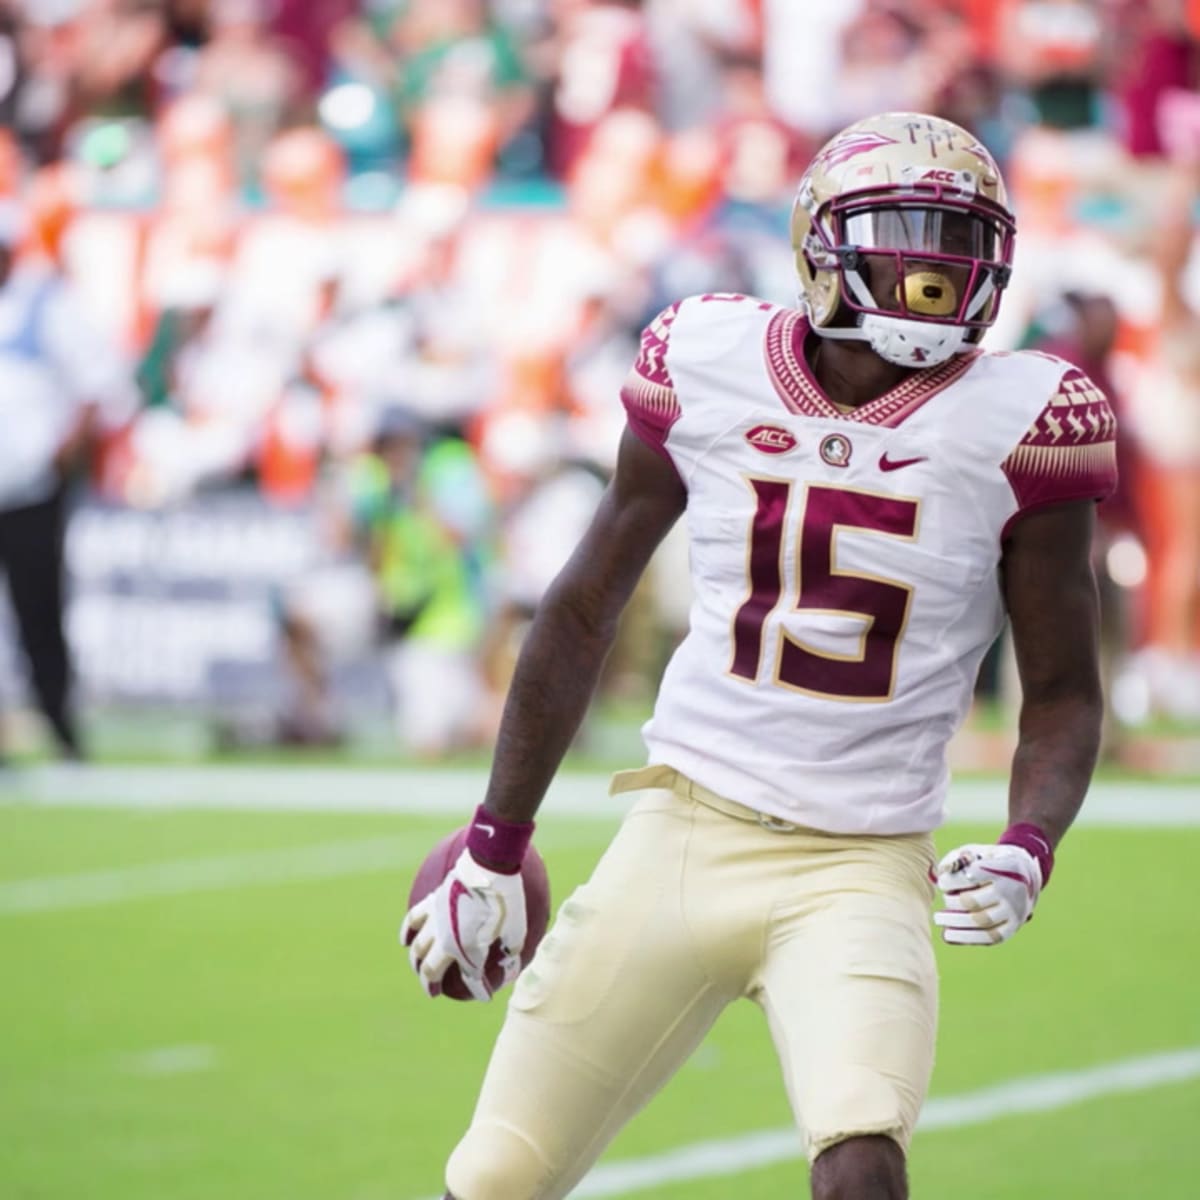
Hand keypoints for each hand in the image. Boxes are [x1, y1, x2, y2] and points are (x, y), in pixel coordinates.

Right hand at [401, 849, 526, 1000]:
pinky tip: (405, 940)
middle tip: (433, 991)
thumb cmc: (507, 901)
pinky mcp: (432, 902)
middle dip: (431, 983)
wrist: (489, 867)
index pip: (470, 979)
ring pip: (417, 949)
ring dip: (417, 962)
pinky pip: (413, 921)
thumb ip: (509, 953)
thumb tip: (509, 967)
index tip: (485, 997)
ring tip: (419, 968)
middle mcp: (446, 941)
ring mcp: (436, 921)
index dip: (478, 990)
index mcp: (468, 951)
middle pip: (430, 969)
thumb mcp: (516, 932)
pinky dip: (407, 933)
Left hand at [933, 842, 1043, 945]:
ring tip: (938, 918)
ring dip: (954, 921)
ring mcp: (1014, 910)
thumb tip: (942, 872)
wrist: (1026, 876)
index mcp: (1005, 866)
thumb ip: (956, 858)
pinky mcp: (1013, 926)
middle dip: (951, 902)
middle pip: (973, 901)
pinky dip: (966, 938)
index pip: (974, 875)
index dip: (953, 881)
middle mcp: (1012, 890)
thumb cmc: (990, 861)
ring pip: (980, 920)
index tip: (942, 882)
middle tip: (944, 898)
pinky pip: (990, 937)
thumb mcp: (976, 851)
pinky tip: (948, 935)